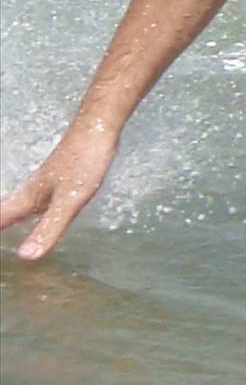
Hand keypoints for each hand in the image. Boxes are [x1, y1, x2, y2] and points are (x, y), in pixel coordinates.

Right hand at [0, 128, 118, 260]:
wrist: (98, 127)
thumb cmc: (84, 162)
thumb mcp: (70, 200)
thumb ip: (49, 227)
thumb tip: (25, 257)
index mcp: (28, 198)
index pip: (0, 218)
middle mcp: (32, 190)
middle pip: (5, 210)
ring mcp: (46, 182)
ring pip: (18, 203)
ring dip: (7, 216)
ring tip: (5, 228)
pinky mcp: (61, 176)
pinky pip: (37, 198)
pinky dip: (28, 209)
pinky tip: (40, 210)